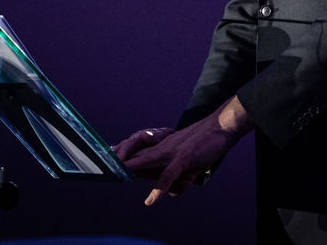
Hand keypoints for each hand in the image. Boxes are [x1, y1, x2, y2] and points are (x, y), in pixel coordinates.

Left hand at [120, 97, 252, 205]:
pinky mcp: (184, 158)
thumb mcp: (192, 163)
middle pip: (137, 157)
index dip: (123, 161)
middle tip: (102, 167)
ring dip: (131, 170)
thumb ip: (180, 178)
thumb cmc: (209, 143)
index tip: (108, 165)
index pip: (140, 155)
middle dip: (119, 163)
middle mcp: (165, 148)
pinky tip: (151, 200)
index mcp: (165, 148)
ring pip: (146, 162)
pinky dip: (158, 188)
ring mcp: (173, 152)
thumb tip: (170, 193)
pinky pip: (168, 175)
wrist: (224, 125)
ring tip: (116, 177)